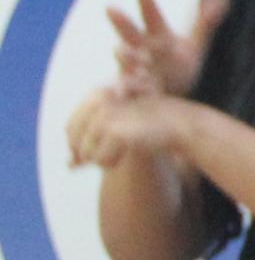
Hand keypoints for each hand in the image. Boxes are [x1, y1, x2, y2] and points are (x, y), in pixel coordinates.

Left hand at [66, 86, 193, 170]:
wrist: (179, 123)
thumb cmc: (149, 126)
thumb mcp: (117, 129)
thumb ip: (92, 143)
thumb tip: (69, 165)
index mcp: (97, 94)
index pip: (70, 127)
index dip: (75, 145)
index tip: (85, 157)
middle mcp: (99, 102)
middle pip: (74, 140)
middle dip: (88, 153)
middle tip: (110, 154)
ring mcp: (107, 116)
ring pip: (86, 153)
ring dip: (103, 158)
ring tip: (124, 149)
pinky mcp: (116, 132)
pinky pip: (100, 160)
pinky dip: (112, 162)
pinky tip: (129, 152)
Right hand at [108, 0, 228, 99]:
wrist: (167, 98)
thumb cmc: (176, 65)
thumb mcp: (194, 45)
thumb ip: (205, 23)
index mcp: (158, 37)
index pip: (152, 16)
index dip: (146, 1)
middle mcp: (143, 51)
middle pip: (131, 33)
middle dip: (121, 22)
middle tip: (110, 7)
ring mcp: (136, 71)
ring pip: (126, 61)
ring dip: (125, 55)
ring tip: (120, 48)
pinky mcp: (135, 92)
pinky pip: (128, 90)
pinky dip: (128, 88)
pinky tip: (127, 87)